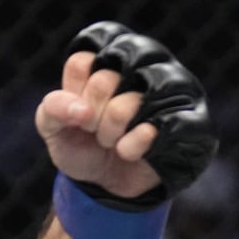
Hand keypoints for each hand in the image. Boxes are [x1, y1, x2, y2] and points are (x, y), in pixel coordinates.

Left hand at [36, 22, 215, 207]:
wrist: (109, 183)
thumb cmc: (83, 144)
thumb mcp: (53, 127)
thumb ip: (54, 108)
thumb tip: (81, 110)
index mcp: (111, 54)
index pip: (82, 61)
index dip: (74, 95)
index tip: (79, 112)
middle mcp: (144, 62)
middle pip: (104, 80)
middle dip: (92, 117)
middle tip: (97, 130)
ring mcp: (169, 88)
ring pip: (128, 103)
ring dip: (111, 132)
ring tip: (113, 140)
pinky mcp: (185, 118)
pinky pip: (150, 129)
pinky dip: (130, 147)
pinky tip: (129, 152)